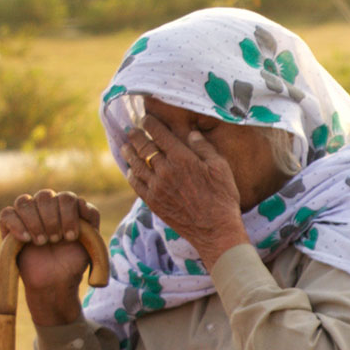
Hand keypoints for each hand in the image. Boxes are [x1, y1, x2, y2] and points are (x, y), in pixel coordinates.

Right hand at [0, 190, 102, 325]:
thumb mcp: (92, 240)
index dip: (69, 215)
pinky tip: (26, 239)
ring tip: (42, 242)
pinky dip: (17, 225)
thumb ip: (91, 220)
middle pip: (45, 195)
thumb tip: (82, 203)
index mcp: (67, 208)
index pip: (66, 197)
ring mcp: (27, 214)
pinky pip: (7, 214)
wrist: (56, 280)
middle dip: (52, 219)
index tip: (72, 237)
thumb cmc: (74, 260)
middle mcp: (47, 206)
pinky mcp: (9, 225)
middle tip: (56, 240)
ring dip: (35, 222)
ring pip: (24, 201)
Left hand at [121, 114, 248, 267]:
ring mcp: (157, 187)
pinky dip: (131, 174)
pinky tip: (130, 170)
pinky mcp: (153, 202)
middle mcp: (166, 170)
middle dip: (136, 135)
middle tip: (132, 129)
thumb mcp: (221, 168)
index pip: (160, 134)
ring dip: (129, 153)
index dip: (150, 124)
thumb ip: (205, 148)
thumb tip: (191, 134)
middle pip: (144, 147)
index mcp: (183, 159)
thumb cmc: (223, 197)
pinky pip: (136, 184)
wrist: (216, 230)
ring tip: (126, 147)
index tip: (146, 119)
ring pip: (136, 164)